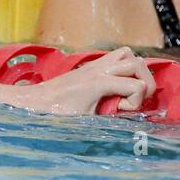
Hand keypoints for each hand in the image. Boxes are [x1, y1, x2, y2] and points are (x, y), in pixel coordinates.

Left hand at [22, 47, 156, 114]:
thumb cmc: (56, 113)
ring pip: (128, 55)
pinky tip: (114, 84)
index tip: (119, 110)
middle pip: (139, 64)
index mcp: (98, 82)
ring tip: (127, 89)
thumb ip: (108, 121)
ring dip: (135, 71)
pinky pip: (115, 56)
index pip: (137, 86)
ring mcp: (94, 64)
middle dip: (144, 83)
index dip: (136, 102)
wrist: (34, 101)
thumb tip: (127, 125)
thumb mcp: (85, 121)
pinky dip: (123, 67)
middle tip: (131, 100)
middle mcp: (98, 69)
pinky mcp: (90, 66)